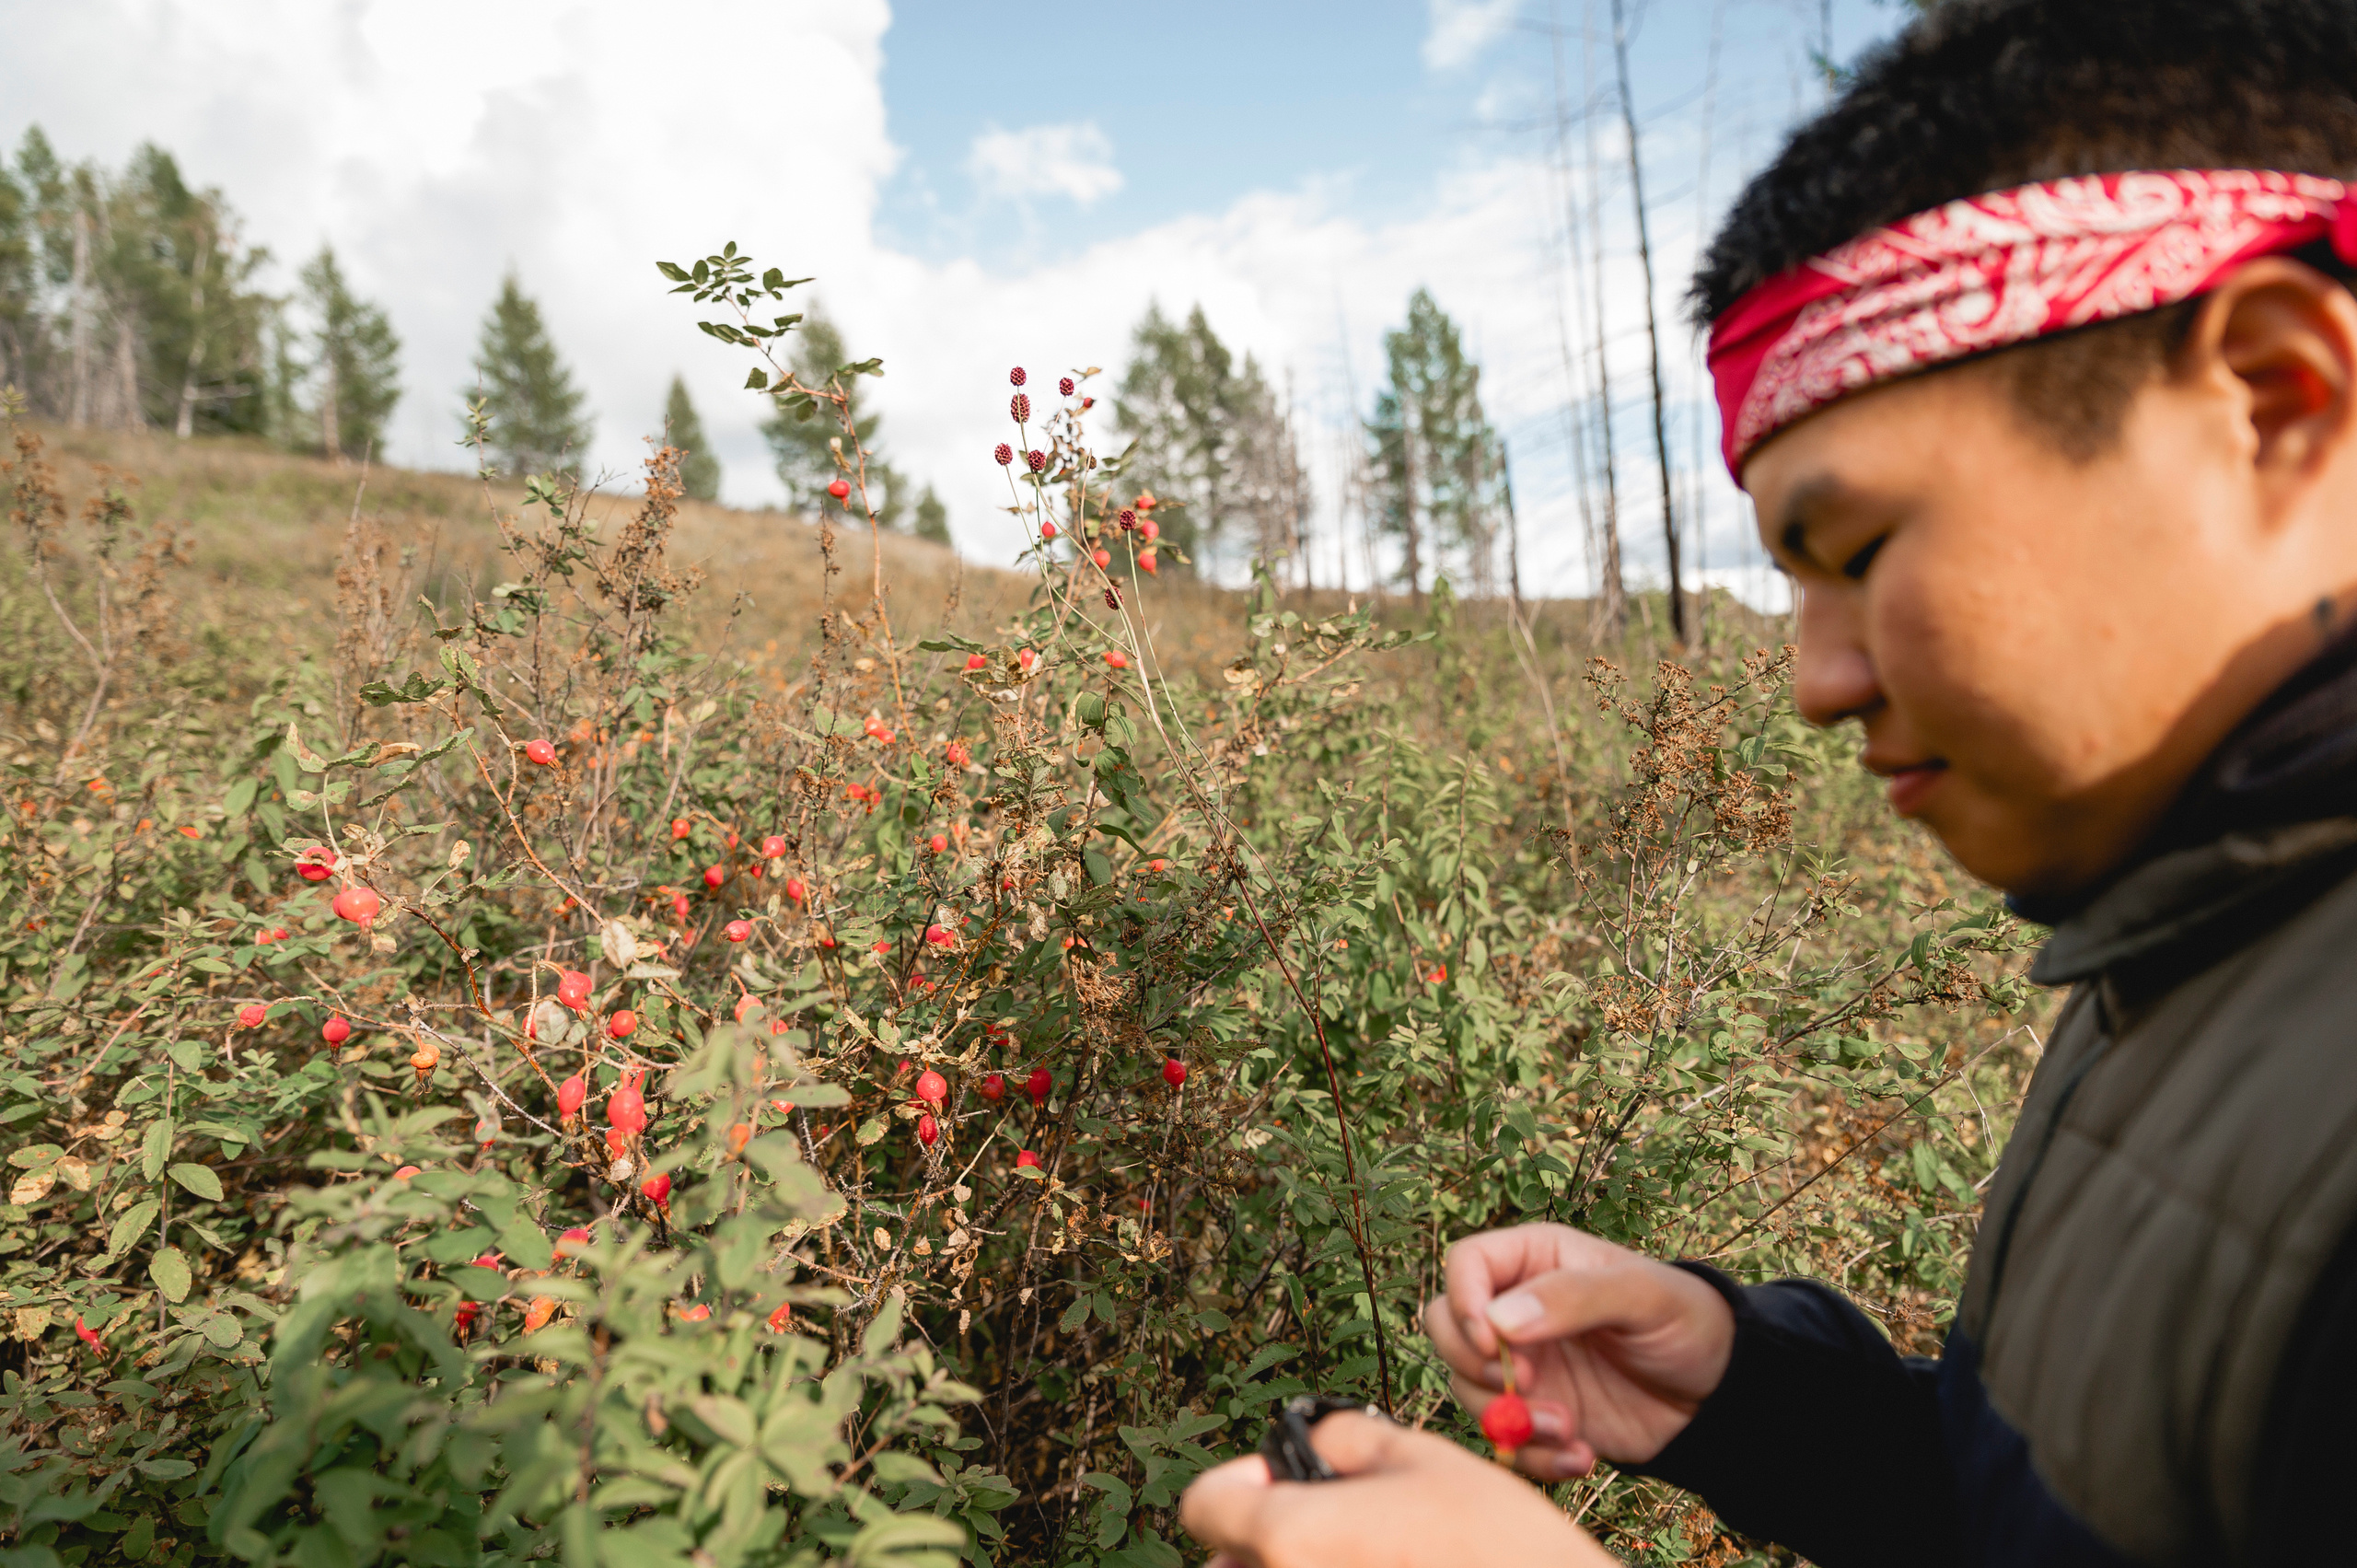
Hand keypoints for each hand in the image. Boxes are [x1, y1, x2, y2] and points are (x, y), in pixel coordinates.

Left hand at [1179, 1409, 1615, 1567]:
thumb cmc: (1498, 1544)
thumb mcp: (1422, 1459)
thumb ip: (1343, 1440)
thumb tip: (1309, 1445)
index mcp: (1292, 1538)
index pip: (1202, 1508)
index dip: (1234, 1485)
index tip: (1274, 1483)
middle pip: (1230, 1562)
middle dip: (1265, 1538)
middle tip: (1334, 1525)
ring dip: (1296, 1566)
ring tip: (1367, 1554)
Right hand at [1423, 1223, 1734, 1480]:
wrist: (1717, 1392)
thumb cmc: (1686, 1321)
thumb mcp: (1642, 1295)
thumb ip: (1573, 1297)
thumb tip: (1498, 1319)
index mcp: (1536, 1260)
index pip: (1466, 1265)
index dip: (1464, 1301)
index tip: (1494, 1342)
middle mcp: (1516, 1310)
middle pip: (1445, 1327)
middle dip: (1475, 1365)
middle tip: (1525, 1384)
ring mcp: (1522, 1364)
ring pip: (1467, 1388)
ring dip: (1509, 1419)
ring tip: (1569, 1428)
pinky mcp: (1534, 1414)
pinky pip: (1504, 1439)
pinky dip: (1534, 1457)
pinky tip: (1581, 1455)